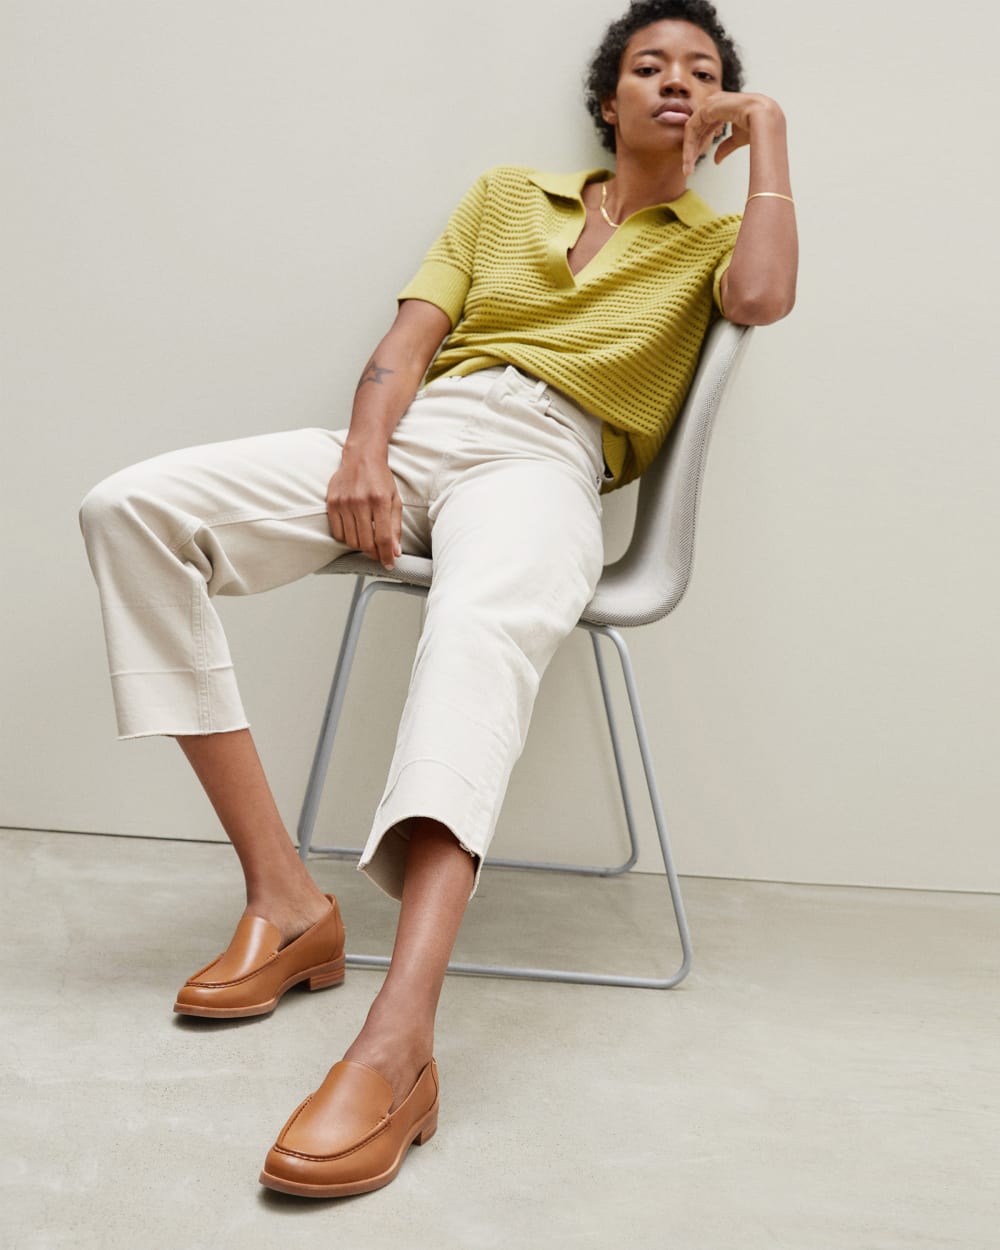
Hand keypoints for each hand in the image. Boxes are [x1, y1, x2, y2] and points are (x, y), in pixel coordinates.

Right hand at [326, 449, 401, 569]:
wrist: (361, 457)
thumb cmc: (380, 478)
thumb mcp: (394, 500)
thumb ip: (395, 527)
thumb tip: (395, 552)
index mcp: (380, 501)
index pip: (383, 538)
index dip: (386, 556)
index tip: (389, 564)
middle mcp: (361, 502)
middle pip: (365, 543)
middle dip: (374, 554)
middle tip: (378, 554)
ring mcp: (344, 503)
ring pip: (351, 541)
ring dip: (360, 546)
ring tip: (367, 540)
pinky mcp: (332, 503)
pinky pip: (337, 533)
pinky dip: (346, 538)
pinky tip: (354, 531)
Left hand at [682, 92, 784, 176]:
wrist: (764, 117)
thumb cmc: (756, 126)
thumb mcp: (737, 139)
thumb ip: (725, 147)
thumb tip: (716, 160)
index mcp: (723, 108)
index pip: (706, 127)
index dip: (700, 145)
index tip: (695, 162)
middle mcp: (714, 103)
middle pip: (697, 129)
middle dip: (692, 150)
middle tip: (688, 169)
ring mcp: (710, 104)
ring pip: (693, 129)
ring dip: (689, 150)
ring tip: (688, 168)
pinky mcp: (706, 108)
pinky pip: (691, 127)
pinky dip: (689, 144)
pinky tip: (689, 158)